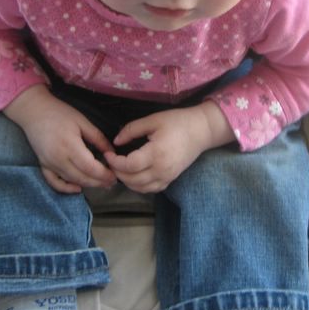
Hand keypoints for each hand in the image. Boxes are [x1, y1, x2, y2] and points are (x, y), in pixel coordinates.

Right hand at [4, 85, 116, 193]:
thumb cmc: (60, 113)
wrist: (34, 111)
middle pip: (82, 177)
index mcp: (70, 145)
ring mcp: (49, 164)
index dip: (104, 174)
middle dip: (99, 182)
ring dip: (87, 185)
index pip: (90, 167)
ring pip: (71, 180)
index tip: (115, 175)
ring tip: (102, 184)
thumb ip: (98, 138)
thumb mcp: (82, 121)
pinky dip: (66, 188)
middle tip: (112, 182)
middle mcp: (58, 158)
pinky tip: (78, 188)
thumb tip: (111, 153)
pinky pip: (54, 182)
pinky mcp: (43, 165)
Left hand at [104, 101, 234, 193]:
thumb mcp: (153, 120)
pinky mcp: (171, 180)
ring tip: (120, 168)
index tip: (108, 153)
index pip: (129, 165)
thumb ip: (132, 130)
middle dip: (117, 172)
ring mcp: (167, 177)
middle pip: (132, 180)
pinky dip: (139, 186)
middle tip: (111, 161)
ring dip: (126, 181)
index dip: (115, 162)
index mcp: (156, 153)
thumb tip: (115, 142)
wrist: (201, 131)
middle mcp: (162, 169)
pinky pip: (151, 189)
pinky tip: (133, 175)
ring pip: (140, 188)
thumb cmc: (177, 122)